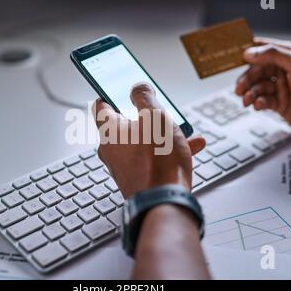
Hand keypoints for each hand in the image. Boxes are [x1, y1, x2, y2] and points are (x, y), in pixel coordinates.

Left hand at [92, 83, 205, 198]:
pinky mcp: (136, 179)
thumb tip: (137, 88)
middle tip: (159, 111)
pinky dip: (165, 152)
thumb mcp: (155, 116)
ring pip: (141, 142)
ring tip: (182, 131)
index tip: (121, 89)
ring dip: (161, 134)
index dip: (111, 94)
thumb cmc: (158, 159)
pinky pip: (150, 159)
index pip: (101, 106)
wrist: (165, 201)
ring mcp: (123, 166)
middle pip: (125, 125)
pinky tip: (189, 148)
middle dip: (145, 117)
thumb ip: (144, 97)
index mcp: (110, 131)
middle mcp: (111, 149)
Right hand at [235, 37, 290, 139]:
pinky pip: (263, 101)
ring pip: (257, 87)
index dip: (248, 52)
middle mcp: (285, 70)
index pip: (264, 48)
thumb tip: (250, 52)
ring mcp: (282, 87)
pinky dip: (258, 103)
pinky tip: (259, 106)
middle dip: (246, 79)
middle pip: (256, 70)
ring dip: (250, 93)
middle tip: (240, 88)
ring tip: (247, 100)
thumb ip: (274, 55)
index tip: (232, 57)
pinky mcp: (280, 104)